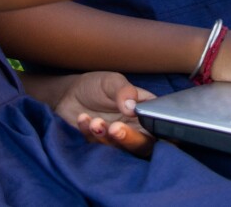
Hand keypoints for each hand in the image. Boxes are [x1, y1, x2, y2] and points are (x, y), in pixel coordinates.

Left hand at [29, 71, 156, 156]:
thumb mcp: (111, 81)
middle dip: (130, 139)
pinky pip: (98, 148)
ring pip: (121, 150)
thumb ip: (124, 91)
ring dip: (106, 137)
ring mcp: (118, 140)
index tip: (143, 127)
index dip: (161, 133)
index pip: (161, 126)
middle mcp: (136, 128)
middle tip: (115, 128)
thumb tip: (132, 108)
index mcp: (146, 112)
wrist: (69, 94)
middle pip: (144, 145)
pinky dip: (90, 135)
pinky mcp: (101, 146)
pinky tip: (83, 119)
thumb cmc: (97, 85)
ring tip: (94, 121)